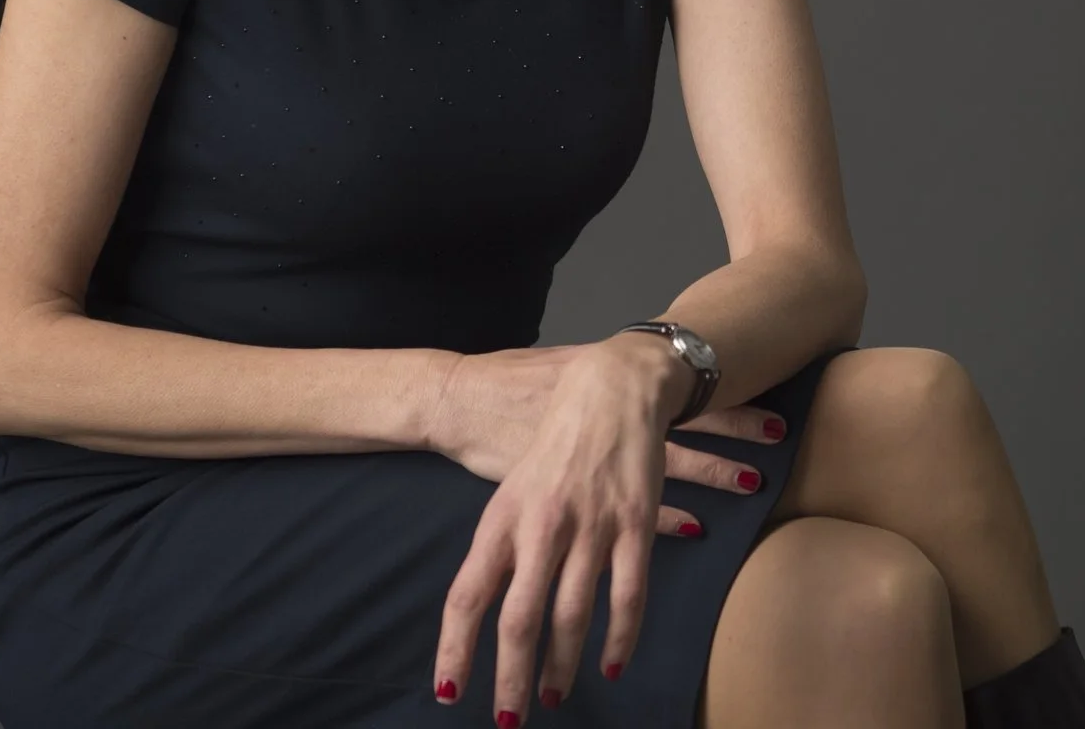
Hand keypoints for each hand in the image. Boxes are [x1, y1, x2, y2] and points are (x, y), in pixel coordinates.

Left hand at [423, 338, 789, 718]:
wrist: (612, 389)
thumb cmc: (555, 446)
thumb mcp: (513, 490)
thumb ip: (501, 549)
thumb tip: (485, 612)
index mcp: (502, 519)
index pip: (468, 596)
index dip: (455, 649)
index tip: (449, 692)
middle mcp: (541, 526)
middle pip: (518, 619)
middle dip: (511, 679)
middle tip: (508, 720)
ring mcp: (591, 526)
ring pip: (572, 616)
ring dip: (561, 666)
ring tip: (553, 698)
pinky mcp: (634, 523)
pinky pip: (627, 595)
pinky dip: (621, 638)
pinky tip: (614, 665)